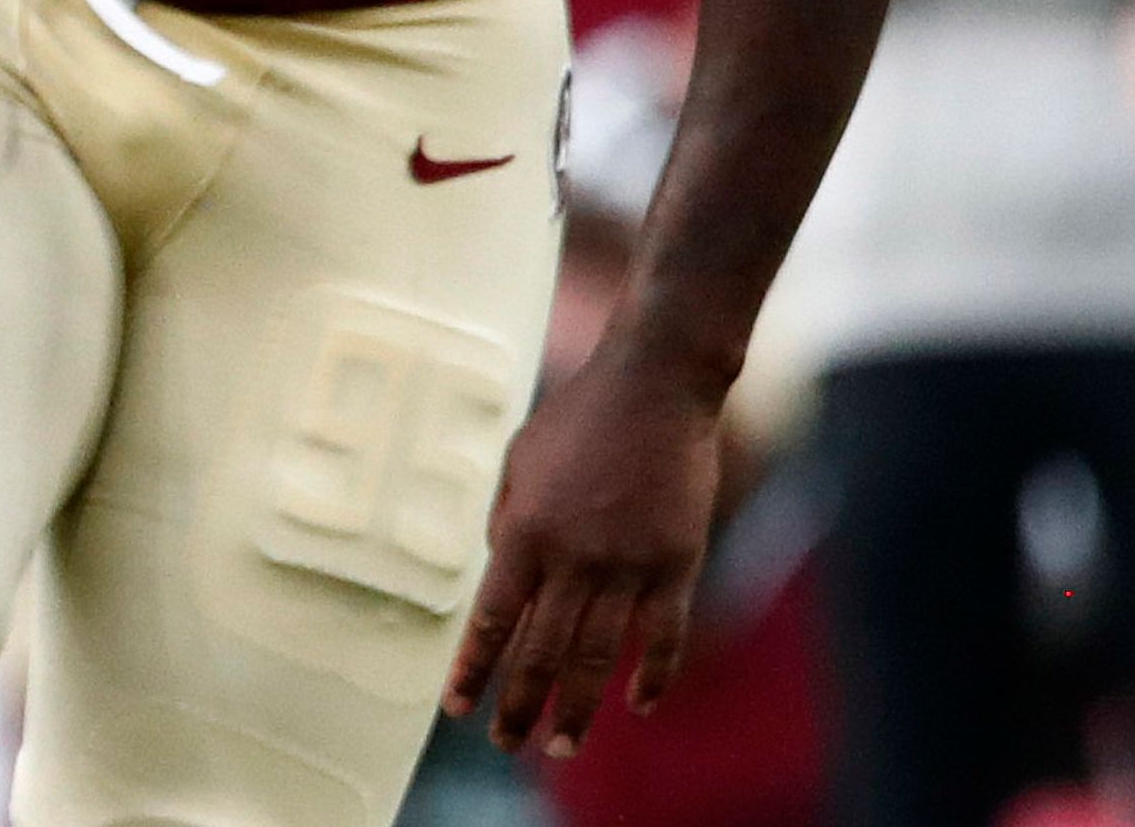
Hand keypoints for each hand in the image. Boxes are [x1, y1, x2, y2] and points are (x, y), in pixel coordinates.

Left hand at [445, 337, 723, 757]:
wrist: (654, 385)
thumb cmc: (575, 418)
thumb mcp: (518, 463)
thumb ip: (507, 525)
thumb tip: (504, 582)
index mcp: (525, 529)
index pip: (492, 617)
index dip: (473, 667)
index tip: (457, 708)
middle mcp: (574, 556)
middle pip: (542, 650)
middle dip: (521, 704)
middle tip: (507, 745)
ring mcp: (629, 564)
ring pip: (599, 656)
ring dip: (579, 707)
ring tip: (562, 747)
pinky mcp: (677, 563)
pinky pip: (665, 636)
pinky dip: (653, 675)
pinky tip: (639, 707)